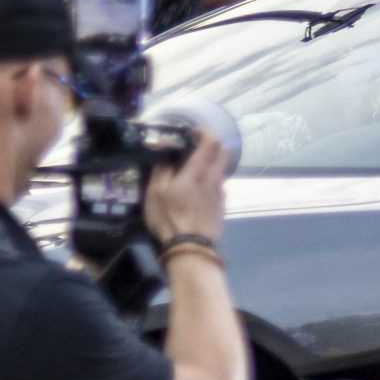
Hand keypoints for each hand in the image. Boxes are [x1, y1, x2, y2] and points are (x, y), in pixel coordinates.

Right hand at [143, 128, 228, 247]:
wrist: (192, 248)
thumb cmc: (170, 217)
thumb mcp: (156, 192)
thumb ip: (162, 167)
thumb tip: (164, 147)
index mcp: (199, 171)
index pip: (211, 141)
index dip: (204, 132)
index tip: (192, 132)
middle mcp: (215, 178)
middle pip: (223, 152)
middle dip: (212, 145)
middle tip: (195, 148)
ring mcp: (221, 192)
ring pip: (221, 169)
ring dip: (211, 164)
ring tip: (192, 172)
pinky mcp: (222, 205)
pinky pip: (219, 185)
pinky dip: (210, 181)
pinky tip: (197, 191)